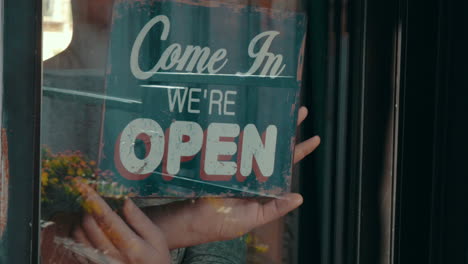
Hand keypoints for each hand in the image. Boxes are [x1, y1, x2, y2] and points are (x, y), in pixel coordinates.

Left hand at [71, 183, 170, 263]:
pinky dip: (77, 234)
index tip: (84, 185)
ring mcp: (99, 263)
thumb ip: (140, 220)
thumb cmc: (156, 259)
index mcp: (130, 246)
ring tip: (89, 212)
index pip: (106, 217)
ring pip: (77, 236)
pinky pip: (75, 248)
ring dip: (79, 219)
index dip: (93, 199)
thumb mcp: (156, 238)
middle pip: (87, 225)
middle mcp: (111, 256)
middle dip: (86, 207)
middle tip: (90, 198)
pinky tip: (87, 228)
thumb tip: (125, 201)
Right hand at [145, 106, 320, 248]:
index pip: (285, 165)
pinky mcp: (217, 155)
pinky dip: (239, 127)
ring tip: (278, 106)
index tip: (315, 138)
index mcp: (262, 184)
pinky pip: (231, 139)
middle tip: (299, 110)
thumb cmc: (220, 223)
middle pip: (273, 145)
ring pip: (254, 138)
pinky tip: (248, 115)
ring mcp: (234, 160)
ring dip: (266, 122)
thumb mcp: (251, 219)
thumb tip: (299, 196)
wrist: (189, 220)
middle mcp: (251, 169)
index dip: (300, 151)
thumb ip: (274, 209)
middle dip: (287, 128)